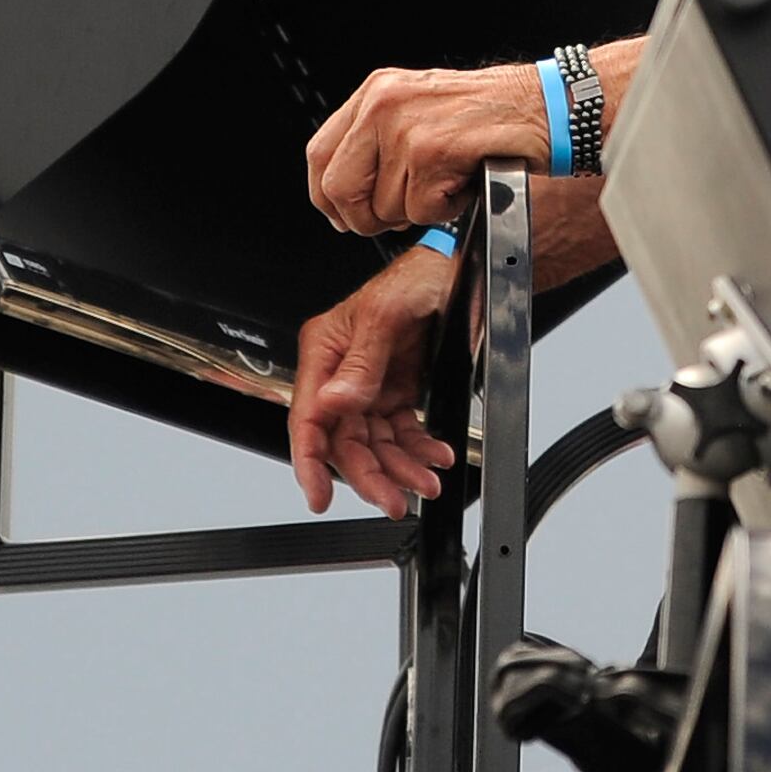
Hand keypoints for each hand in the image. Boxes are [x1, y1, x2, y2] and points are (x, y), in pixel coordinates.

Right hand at [288, 244, 460, 514]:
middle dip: (370, 475)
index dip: (311, 460)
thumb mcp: (385, 313)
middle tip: (393, 501)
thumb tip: (336, 402)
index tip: (318, 495)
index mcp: (325, 352)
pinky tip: (436, 456)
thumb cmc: (417, 277)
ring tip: (426, 482)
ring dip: (400, 468)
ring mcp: (370, 386)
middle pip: (345, 440)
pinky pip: (403, 432)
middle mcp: (342, 374)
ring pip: (376, 443)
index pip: (308, 417)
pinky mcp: (398, 392)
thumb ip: (361, 363)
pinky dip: (419, 449)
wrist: (461, 270)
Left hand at [305, 63, 546, 235]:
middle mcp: (384, 102)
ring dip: (418, 211)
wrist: (548, 106)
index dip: (326, 198)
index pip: (319, 155)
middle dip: (365, 218)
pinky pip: (421, 210)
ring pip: (383, 206)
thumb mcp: (423, 110)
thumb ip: (381, 140)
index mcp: (377, 91)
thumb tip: (349, 193)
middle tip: (397, 216)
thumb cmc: (495, 113)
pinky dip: (445, 211)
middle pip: (339, 187)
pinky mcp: (434, 151)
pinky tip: (464, 184)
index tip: (342, 215)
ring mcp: (407, 126)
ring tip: (448, 184)